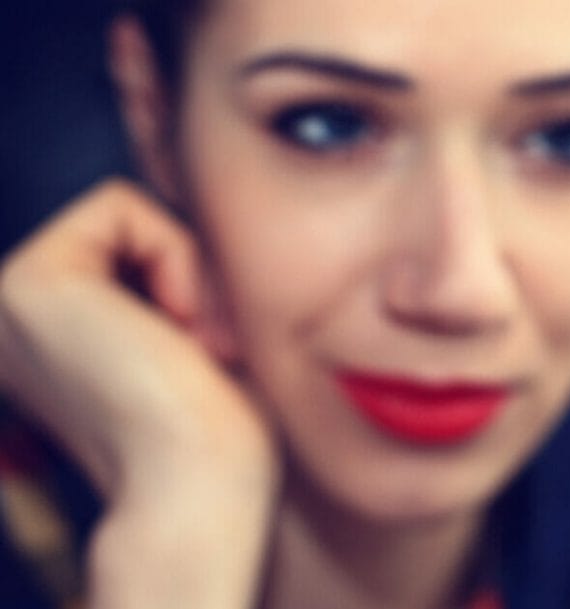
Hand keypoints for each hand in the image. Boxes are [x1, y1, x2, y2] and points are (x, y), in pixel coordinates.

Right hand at [0, 179, 277, 607]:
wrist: (200, 486)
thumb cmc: (214, 430)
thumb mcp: (190, 338)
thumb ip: (169, 282)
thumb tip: (194, 215)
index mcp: (50, 336)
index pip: (129, 247)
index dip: (188, 278)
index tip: (209, 348)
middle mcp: (16, 318)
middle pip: (126, 225)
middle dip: (190, 269)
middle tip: (210, 343)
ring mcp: (11, 297)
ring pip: (124, 210)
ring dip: (188, 266)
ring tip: (199, 340)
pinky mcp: (29, 281)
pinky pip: (119, 205)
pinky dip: (176, 253)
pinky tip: (182, 326)